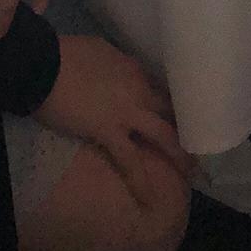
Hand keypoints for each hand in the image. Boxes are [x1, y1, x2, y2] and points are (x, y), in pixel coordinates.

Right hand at [36, 35, 196, 205]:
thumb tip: (124, 76)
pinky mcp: (109, 131)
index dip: (174, 105)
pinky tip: (150, 200)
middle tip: (206, 144)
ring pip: (164, 135)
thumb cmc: (67, 54)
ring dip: (180, 154)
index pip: (163, 89)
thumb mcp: (102, 51)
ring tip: (194, 174)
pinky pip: (129, 160)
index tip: (186, 117)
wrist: (44, 64)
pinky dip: (141, 181)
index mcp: (136, 69)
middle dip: (190, 128)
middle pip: (172, 110)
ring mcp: (127, 111)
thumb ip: (119, 66)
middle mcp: (140, 89)